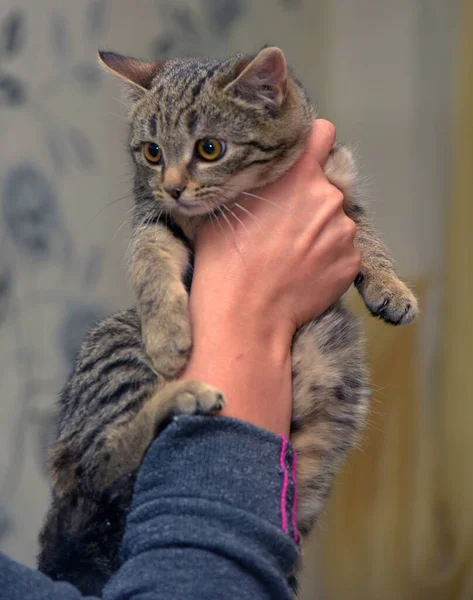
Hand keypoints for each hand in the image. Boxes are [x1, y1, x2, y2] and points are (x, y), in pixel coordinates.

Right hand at [182, 120, 359, 435]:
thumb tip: (261, 172)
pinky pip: (342, 251)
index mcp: (297, 173)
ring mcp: (344, 231)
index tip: (304, 159)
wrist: (245, 314)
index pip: (323, 134)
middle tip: (283, 226)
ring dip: (319, 231)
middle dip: (310, 199)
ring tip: (288, 256)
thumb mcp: (226, 204)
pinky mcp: (352, 262)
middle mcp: (328, 196)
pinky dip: (327, 259)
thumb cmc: (225, 260)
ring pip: (335, 221)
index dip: (313, 145)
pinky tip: (301, 274)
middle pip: (327, 185)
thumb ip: (256, 179)